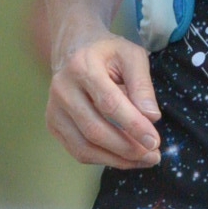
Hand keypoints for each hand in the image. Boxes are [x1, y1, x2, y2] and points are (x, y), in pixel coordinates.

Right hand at [47, 27, 162, 168]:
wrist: (75, 49)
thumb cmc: (108, 53)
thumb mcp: (132, 56)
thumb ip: (142, 85)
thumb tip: (152, 118)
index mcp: (82, 67)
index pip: (109, 103)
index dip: (133, 125)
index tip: (154, 141)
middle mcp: (62, 89)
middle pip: (94, 130)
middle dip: (127, 148)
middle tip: (153, 156)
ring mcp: (54, 109)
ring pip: (84, 147)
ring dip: (116, 159)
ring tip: (143, 159)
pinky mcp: (53, 124)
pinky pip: (78, 151)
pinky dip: (103, 159)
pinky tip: (125, 158)